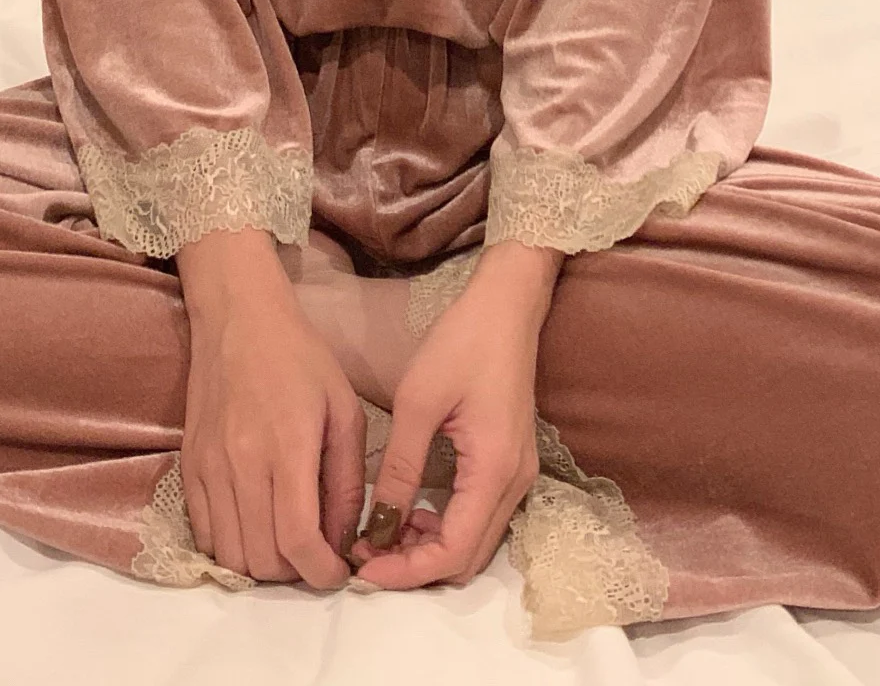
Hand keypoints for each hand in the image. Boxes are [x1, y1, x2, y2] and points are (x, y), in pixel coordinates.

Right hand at [178, 232, 364, 590]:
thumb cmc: (301, 360)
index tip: (337, 573)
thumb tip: (343, 539)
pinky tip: (255, 525)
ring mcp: (208, 468)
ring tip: (287, 542)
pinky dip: (231, 546)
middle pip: (260, 559)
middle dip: (294, 573)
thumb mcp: (344, 411)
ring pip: (228, 555)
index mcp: (287, 447)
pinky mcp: (188, 467)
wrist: (239, 321)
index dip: (319, 572)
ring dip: (261, 565)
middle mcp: (240, 464)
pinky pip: (203, 534)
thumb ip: (348, 481)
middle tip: (315, 553)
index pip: (296, 539)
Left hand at [347, 262, 547, 589]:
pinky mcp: (511, 464)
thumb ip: (401, 469)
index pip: (452, 553)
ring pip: (475, 543)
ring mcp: (518, 475)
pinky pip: (480, 518)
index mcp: (494, 471)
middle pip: (467, 560)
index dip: (405, 572)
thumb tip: (378, 527)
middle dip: (415, 568)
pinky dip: (445, 527)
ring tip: (379, 532)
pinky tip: (410, 509)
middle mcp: (515, 484)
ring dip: (430, 549)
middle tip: (364, 554)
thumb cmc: (463, 343)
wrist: (506, 307)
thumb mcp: (419, 401)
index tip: (360, 569)